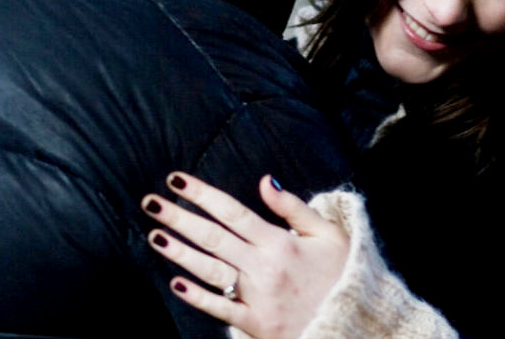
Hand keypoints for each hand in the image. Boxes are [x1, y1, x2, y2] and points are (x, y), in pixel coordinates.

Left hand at [143, 173, 349, 338]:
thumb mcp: (328, 234)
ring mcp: (257, 296)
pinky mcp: (255, 324)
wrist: (353, 321)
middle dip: (180, 218)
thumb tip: (264, 181)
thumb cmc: (340, 274)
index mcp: (280, 242)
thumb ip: (294, 208)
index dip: (202, 195)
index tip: (177, 180)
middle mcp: (264, 267)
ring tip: (155, 234)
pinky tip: (176, 283)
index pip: (232, 211)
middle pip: (214, 237)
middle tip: (151, 203)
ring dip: (180, 252)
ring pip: (211, 270)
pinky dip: (198, 296)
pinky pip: (221, 309)